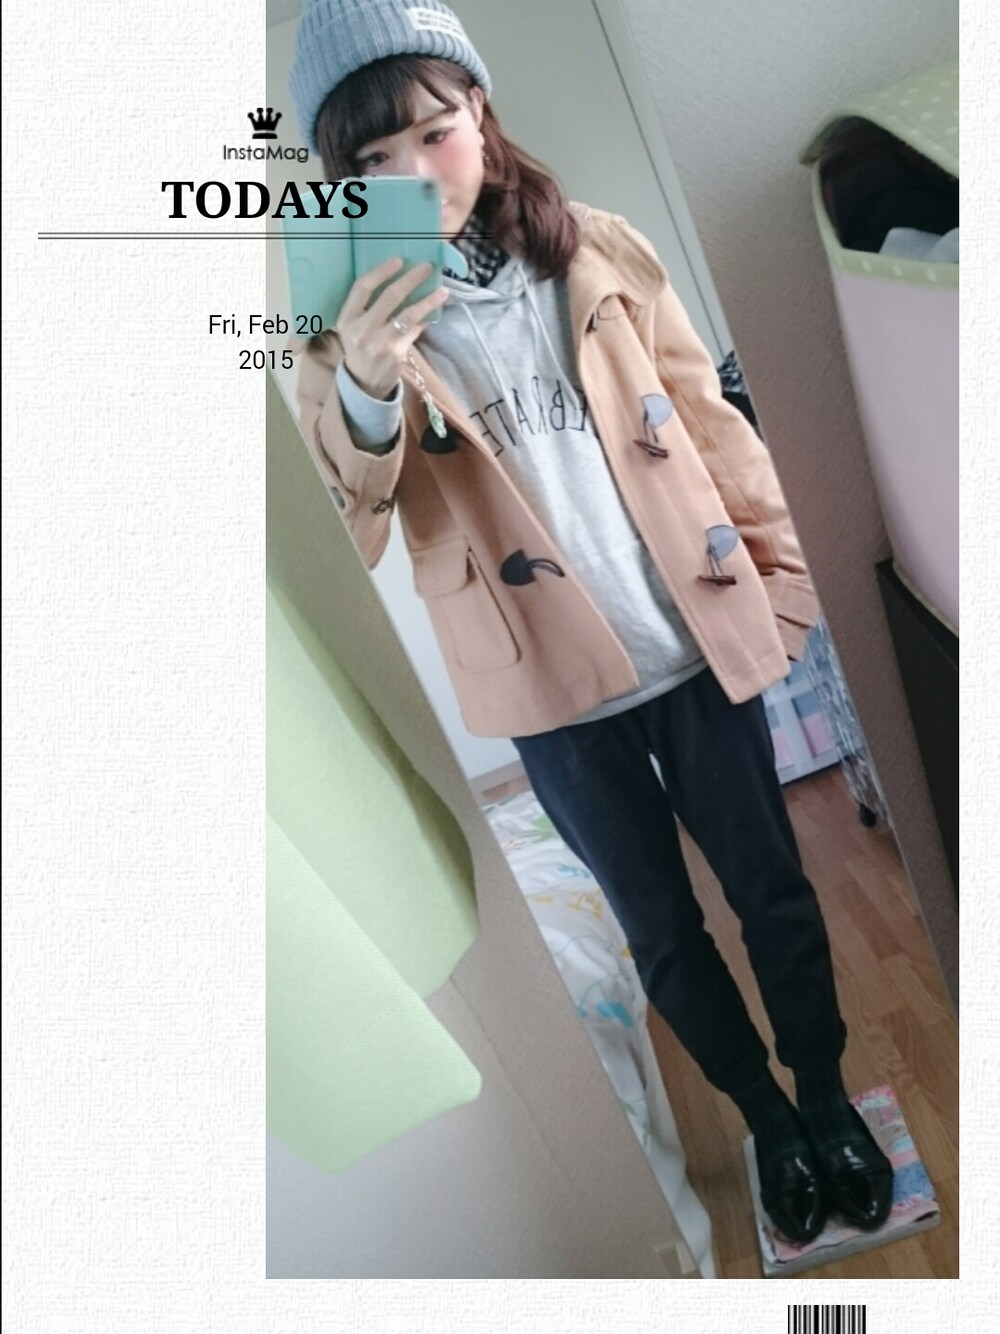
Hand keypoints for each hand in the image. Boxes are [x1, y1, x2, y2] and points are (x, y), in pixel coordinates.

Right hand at [335, 258, 448, 399]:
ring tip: (442, 290)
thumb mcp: (355, 326)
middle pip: (389, 297)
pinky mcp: (395, 353)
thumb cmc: (361, 347)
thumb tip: (401, 280)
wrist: (364, 382)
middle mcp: (360, 330)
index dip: (381, 271)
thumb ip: (369, 306)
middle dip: (411, 279)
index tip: (399, 260)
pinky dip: (426, 318)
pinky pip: (415, 329)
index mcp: (347, 318)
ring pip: (408, 314)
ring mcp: (379, 343)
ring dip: (428, 300)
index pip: (362, 287)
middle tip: (426, 267)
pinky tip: (435, 310)